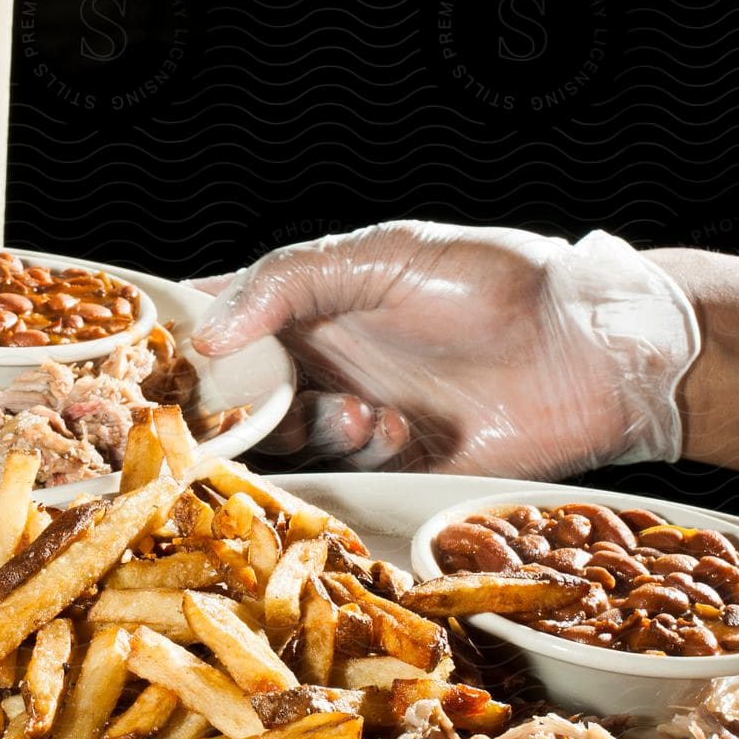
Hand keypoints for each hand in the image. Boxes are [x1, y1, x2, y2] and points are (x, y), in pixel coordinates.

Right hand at [189, 221, 698, 477]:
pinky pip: (340, 483)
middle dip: (243, 408)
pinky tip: (401, 431)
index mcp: (310, 305)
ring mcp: (355, 421)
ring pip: (286, 445)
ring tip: (365, 411)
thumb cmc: (496, 282)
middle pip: (241, 399)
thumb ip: (289, 280)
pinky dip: (357, 460)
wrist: (589, 351)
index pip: (220, 322)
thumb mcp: (386, 254)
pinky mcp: (392, 474)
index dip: (181, 343)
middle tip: (262, 405)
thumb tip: (206, 333)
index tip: (149, 362)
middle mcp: (323, 366)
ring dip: (313, 431)